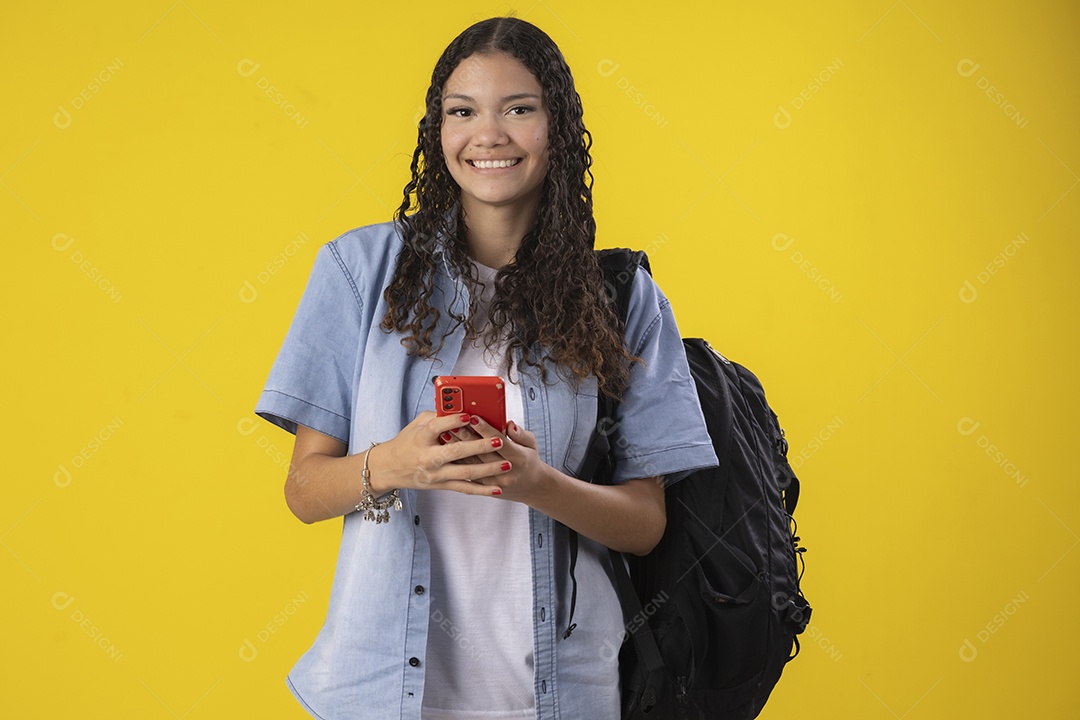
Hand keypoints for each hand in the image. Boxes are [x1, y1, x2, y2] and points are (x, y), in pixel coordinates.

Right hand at [366, 412, 508, 496]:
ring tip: (507, 464)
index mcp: (421, 438)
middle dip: (480, 446)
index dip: (453, 421)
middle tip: (499, 440)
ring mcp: (435, 474)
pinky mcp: (441, 485)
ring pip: (465, 473)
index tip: (470, 415)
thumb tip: (463, 407)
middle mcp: (428, 457)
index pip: (437, 427)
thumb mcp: (417, 424)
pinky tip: (498, 488)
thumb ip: (439, 416)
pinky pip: (464, 489)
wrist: (389, 469)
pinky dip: (482, 490)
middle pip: (456, 452)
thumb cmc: (407, 441)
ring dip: (488, 469)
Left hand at [445, 417, 547, 502]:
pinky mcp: (484, 486)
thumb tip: (509, 425)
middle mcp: (505, 471)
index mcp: (518, 458)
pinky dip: (456, 460)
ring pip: (471, 463)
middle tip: (452, 423)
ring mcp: (493, 481)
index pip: (499, 441)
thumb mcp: (531, 445)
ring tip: (444, 434)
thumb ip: (520, 434)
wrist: (530, 487)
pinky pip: (467, 473)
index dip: (485, 429)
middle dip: (465, 436)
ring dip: (457, 448)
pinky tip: (446, 450)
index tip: (473, 418)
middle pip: (481, 452)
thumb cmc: (528, 461)